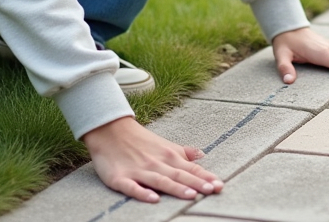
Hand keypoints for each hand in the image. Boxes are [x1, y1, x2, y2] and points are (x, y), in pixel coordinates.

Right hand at [83, 116, 223, 202]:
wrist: (108, 129)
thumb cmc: (139, 140)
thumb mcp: (164, 144)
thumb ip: (183, 152)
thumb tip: (203, 155)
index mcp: (168, 156)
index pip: (191, 169)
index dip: (205, 177)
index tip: (220, 186)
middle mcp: (156, 163)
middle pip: (179, 176)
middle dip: (196, 184)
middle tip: (212, 191)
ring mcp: (139, 171)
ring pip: (160, 181)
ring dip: (176, 188)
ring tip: (191, 196)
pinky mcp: (120, 178)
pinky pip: (132, 187)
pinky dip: (143, 193)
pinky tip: (153, 199)